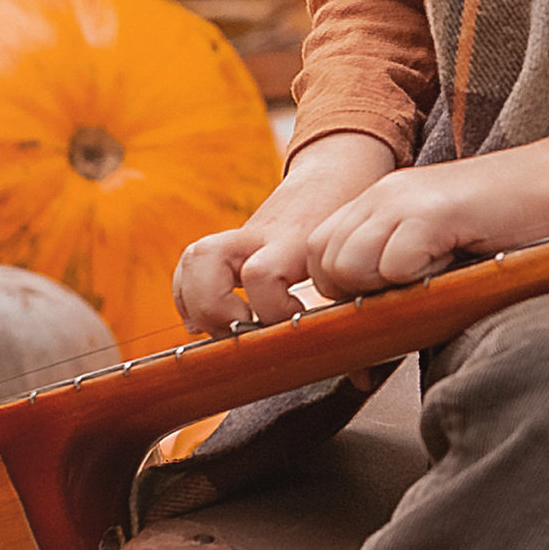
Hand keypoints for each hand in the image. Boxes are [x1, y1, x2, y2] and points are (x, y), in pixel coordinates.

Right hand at [174, 133, 396, 334]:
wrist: (339, 171)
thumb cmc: (354, 223)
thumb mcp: (361, 261)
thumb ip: (358, 316)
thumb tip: (361, 378)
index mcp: (297, 241)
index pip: (262, 275)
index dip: (270, 311)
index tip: (294, 326)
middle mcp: (261, 236)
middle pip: (209, 260)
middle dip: (219, 310)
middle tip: (248, 330)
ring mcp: (242, 238)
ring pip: (195, 258)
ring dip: (198, 301)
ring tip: (222, 329)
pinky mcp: (232, 243)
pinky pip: (190, 264)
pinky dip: (187, 294)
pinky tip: (201, 320)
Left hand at [305, 133, 548, 297]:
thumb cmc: (500, 229)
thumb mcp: (433, 250)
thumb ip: (394, 281)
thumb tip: (361, 357)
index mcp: (376, 202)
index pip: (316, 254)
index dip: (336, 290)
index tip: (374, 311)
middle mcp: (380, 196)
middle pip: (324, 264)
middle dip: (357, 294)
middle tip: (411, 293)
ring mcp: (402, 201)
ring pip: (348, 264)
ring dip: (385, 286)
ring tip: (433, 276)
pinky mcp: (432, 212)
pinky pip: (394, 264)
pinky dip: (419, 279)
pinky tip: (452, 264)